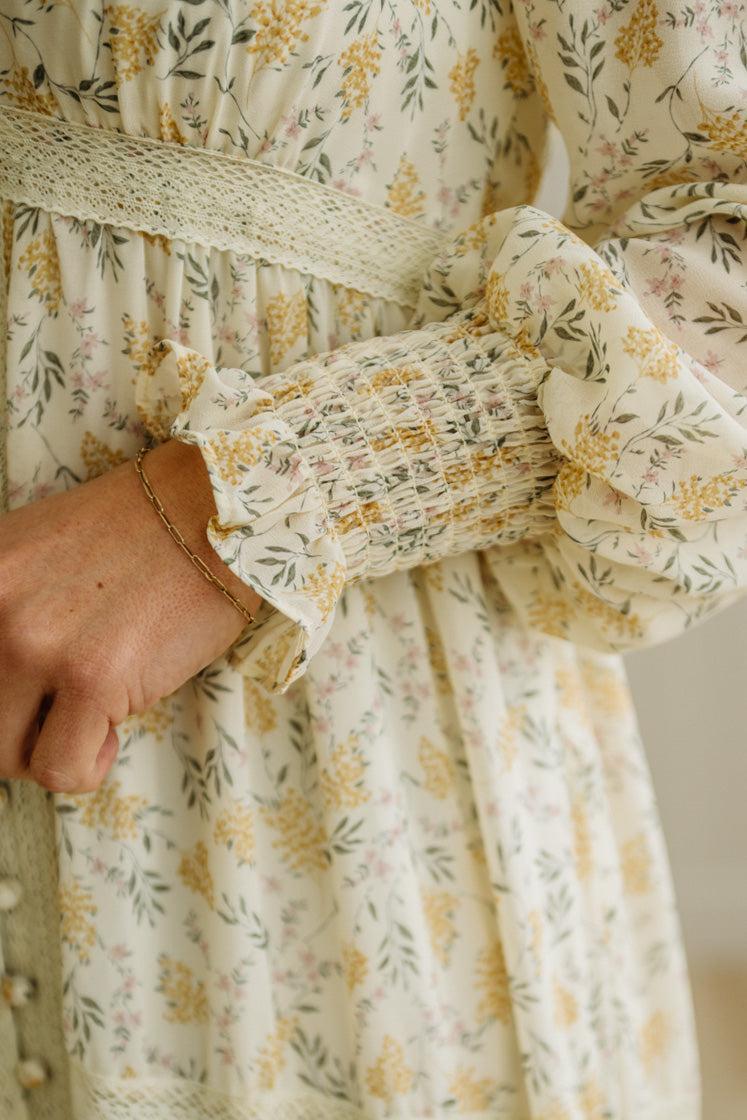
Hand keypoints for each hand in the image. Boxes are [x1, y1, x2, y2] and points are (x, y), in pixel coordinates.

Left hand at [0, 440, 260, 793]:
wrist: (214, 509)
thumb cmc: (145, 531)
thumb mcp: (40, 553)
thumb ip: (8, 606)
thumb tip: (5, 682)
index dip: (4, 692)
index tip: (33, 693)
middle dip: (21, 728)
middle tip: (61, 711)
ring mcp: (37, 643)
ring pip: (7, 756)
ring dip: (51, 750)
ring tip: (90, 718)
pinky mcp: (93, 677)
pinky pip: (61, 769)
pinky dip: (90, 765)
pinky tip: (114, 729)